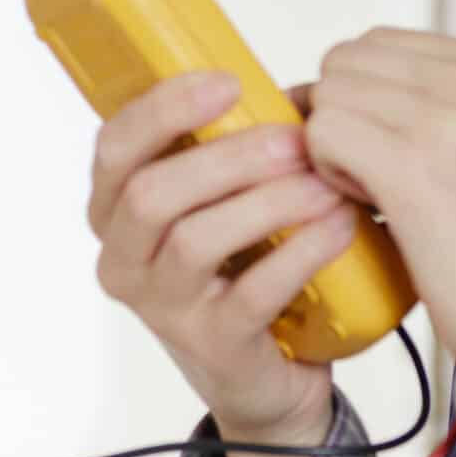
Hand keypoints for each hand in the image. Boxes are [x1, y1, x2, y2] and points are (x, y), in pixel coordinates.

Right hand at [87, 69, 358, 456]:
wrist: (271, 374)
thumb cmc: (245, 265)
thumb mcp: (227, 199)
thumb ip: (234, 147)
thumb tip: (299, 94)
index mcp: (117, 208)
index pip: (115, 146)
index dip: (164, 108)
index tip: (229, 82)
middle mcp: (125, 259)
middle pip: (150, 193)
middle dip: (230, 156)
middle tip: (297, 141)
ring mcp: (163, 309)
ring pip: (196, 240)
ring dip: (270, 202)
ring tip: (328, 184)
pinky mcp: (212, 346)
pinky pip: (251, 293)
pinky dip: (301, 252)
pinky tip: (339, 227)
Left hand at [301, 29, 455, 360]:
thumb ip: (440, 97)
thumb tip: (336, 80)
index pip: (380, 43)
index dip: (364, 96)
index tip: (391, 147)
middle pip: (346, 62)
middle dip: (344, 114)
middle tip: (376, 172)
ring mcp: (448, 116)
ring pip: (329, 96)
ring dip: (334, 146)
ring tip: (377, 194)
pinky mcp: (412, 163)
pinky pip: (322, 134)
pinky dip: (327, 173)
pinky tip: (367, 207)